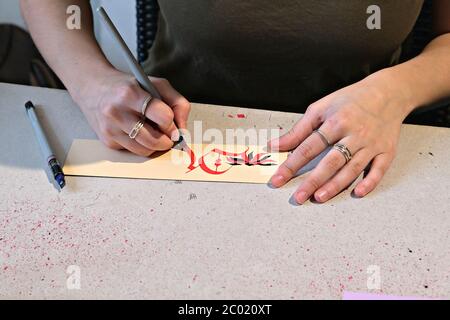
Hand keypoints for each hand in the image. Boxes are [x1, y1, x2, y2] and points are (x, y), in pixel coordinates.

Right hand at [74, 69, 189, 155]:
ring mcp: (110, 129)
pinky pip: (134, 151)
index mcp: (130, 94)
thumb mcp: (155, 84)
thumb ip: (177, 102)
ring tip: (155, 132)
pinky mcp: (107, 140)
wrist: (92, 87)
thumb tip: (183, 129)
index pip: (163, 116)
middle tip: (168, 134)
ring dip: (156, 145)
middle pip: (155, 139)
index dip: (172, 123)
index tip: (171, 122)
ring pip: (145, 150)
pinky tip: (138, 132)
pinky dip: (142, 145)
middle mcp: (117, 112)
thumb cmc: (128, 86)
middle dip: (167, 139)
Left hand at [269, 71, 412, 203]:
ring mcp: (372, 144)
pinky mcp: (386, 151)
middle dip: (312, 181)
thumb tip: (276, 145)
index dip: (291, 165)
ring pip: (352, 168)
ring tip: (319, 197)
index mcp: (336, 122)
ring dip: (336, 185)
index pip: (308, 148)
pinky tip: (358, 193)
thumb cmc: (351, 100)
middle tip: (297, 197)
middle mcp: (354, 135)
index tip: (278, 179)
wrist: (389, 92)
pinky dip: (370, 182)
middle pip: (330, 161)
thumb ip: (299, 129)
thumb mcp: (321, 108)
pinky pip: (379, 169)